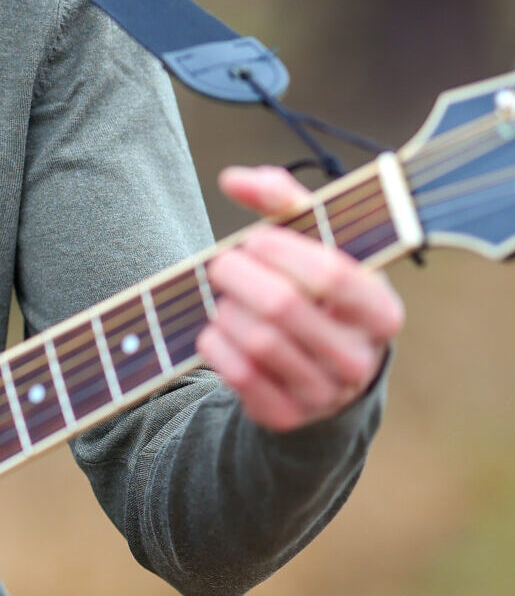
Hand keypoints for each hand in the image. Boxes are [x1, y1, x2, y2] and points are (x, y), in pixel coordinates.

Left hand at [200, 165, 404, 430]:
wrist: (321, 377)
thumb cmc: (317, 297)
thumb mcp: (316, 248)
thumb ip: (282, 203)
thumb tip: (233, 179)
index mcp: (380, 311)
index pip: (332, 274)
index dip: (283, 250)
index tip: (253, 238)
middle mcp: (360, 357)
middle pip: (283, 307)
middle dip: (239, 277)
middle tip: (220, 263)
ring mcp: (324, 393)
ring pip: (258, 341)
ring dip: (227, 311)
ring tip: (224, 299)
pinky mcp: (286, 416)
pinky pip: (238, 376)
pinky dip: (215, 346)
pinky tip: (215, 331)